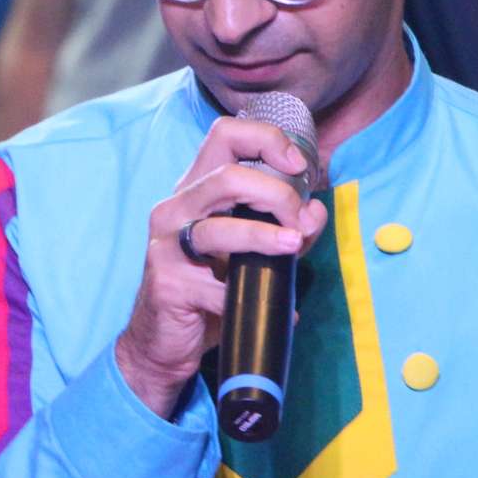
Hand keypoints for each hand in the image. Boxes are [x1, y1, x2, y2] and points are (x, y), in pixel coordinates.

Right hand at [114, 116, 328, 419]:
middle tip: (299, 221)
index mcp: (195, 189)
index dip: (266, 140)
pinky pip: (216, 287)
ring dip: (265, 237)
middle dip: (276, 194)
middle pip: (227, 176)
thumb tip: (314, 210)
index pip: (224, 135)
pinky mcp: (167, 284)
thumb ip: (284, 226)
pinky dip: (254, 297)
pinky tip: (281, 309)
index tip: (298, 166)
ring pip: (219, 229)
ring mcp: (167, 246)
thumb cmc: (208, 288)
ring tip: (293, 247)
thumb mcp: (250, 251)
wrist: (163, 341)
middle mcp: (175, 208)